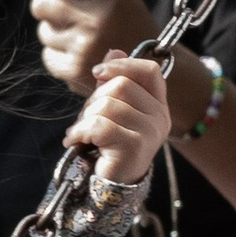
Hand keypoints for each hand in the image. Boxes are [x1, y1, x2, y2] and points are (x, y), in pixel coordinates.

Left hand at [21, 0, 154, 93]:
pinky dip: (58, 54)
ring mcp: (84, 47)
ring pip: (43, 31)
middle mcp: (95, 19)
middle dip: (46, 3)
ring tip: (82, 37)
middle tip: (64, 8)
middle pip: (41, 2)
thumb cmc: (129, 23)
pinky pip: (47, 55)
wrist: (147, 71)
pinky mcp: (75, 71)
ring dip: (55, 31)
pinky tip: (80, 54)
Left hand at [66, 51, 167, 185]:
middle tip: (86, 119)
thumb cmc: (109, 146)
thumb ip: (114, 81)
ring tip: (83, 133)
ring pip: (108, 104)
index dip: (123, 64)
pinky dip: (80, 131)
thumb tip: (114, 50)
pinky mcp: (134, 147)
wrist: (110, 186)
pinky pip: (99, 125)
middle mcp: (160, 118)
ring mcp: (150, 133)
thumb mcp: (112, 109)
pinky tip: (75, 141)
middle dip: (94, 99)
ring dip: (85, 118)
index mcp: (158, 105)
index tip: (98, 72)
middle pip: (122, 85)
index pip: (150, 71)